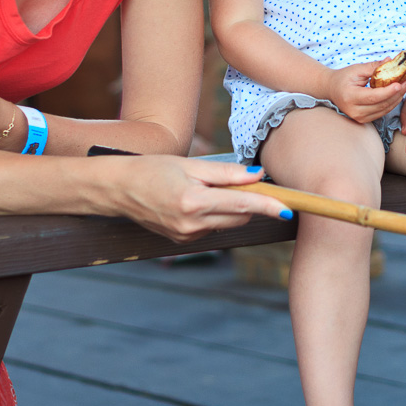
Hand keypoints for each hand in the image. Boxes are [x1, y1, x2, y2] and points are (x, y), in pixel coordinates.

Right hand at [119, 157, 291, 241]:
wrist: (117, 190)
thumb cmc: (152, 170)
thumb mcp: (190, 165)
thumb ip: (226, 173)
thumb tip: (256, 176)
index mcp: (193, 202)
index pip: (241, 205)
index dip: (268, 206)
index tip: (288, 208)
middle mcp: (191, 225)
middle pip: (238, 217)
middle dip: (250, 202)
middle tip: (251, 182)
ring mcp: (186, 237)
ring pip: (226, 222)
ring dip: (232, 208)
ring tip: (209, 186)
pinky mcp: (183, 241)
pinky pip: (211, 226)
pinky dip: (214, 213)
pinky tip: (195, 199)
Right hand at [325, 62, 405, 123]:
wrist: (331, 89)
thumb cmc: (343, 77)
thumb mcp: (356, 69)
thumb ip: (374, 66)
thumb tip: (390, 61)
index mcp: (350, 97)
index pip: (373, 96)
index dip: (387, 91)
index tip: (399, 83)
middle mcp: (354, 111)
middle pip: (381, 104)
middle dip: (397, 93)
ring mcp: (359, 118)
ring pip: (384, 110)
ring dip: (397, 98)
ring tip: (405, 86)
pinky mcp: (364, 120)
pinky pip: (382, 112)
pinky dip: (391, 103)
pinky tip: (397, 93)